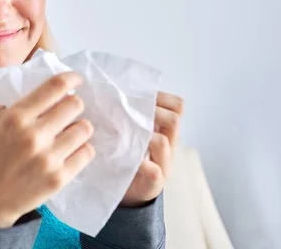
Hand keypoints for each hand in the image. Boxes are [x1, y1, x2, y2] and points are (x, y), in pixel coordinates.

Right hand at [0, 72, 95, 227]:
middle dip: (74, 105)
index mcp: (16, 117)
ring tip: (69, 133)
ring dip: (79, 128)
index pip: (55, 87)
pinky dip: (81, 149)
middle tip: (69, 111)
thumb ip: (24, 108)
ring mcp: (48, 158)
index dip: (71, 79)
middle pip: (75, 105)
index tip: (77, 79)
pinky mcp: (59, 178)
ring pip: (84, 128)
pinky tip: (70, 151)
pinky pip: (86, 153)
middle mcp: (33, 135)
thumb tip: (55, 92)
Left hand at [120, 92, 183, 207]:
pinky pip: (155, 171)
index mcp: (163, 129)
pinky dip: (142, 164)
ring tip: (122, 133)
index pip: (176, 106)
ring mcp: (163, 164)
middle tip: (126, 113)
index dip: (160, 97)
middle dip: (150, 113)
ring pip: (164, 142)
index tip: (138, 95)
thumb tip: (104, 87)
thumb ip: (125, 113)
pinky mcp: (154, 183)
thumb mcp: (128, 130)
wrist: (126, 191)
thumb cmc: (124, 154)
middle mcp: (169, 145)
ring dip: (143, 135)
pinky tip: (129, 159)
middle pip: (173, 120)